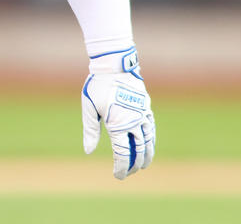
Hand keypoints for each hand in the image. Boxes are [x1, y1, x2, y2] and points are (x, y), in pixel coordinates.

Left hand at [81, 46, 155, 179]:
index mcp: (118, 123)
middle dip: (135, 164)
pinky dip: (151, 140)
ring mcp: (142, 114)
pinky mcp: (146, 107)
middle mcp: (133, 121)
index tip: (119, 176)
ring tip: (144, 165)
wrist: (115, 64)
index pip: (123, 153)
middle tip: (129, 173)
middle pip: (139, 150)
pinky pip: (151, 128)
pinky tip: (148, 145)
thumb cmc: (98, 85)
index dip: (122, 167)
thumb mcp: (89, 108)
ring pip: (149, 140)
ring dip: (147, 154)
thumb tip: (89, 151)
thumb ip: (91, 130)